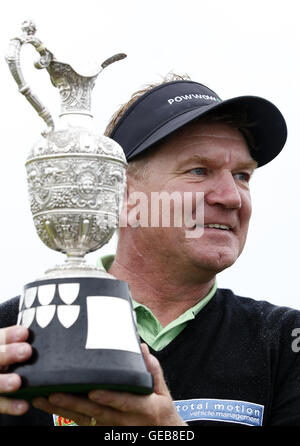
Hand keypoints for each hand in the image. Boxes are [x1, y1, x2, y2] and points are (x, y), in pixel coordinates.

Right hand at [0, 325, 31, 415]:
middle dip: (8, 354)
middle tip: (26, 351)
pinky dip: (10, 405)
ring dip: (3, 382)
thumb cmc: (9, 363)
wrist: (0, 383)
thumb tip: (37, 338)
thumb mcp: (8, 350)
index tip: (24, 333)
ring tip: (17, 382)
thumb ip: (18, 345)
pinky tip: (23, 405)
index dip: (10, 336)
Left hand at [32, 343, 186, 425]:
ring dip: (61, 410)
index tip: (94, 390)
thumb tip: (140, 347)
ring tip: (42, 398)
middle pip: (96, 413)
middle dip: (73, 403)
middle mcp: (124, 421)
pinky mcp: (101, 429)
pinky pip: (81, 423)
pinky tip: (49, 405)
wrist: (161, 437)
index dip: (109, 397)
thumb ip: (152, 370)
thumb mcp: (163, 392)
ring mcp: (110, 427)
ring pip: (83, 419)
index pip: (124, 402)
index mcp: (143, 407)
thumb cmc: (161, 411)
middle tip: (54, 393)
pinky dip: (63, 414)